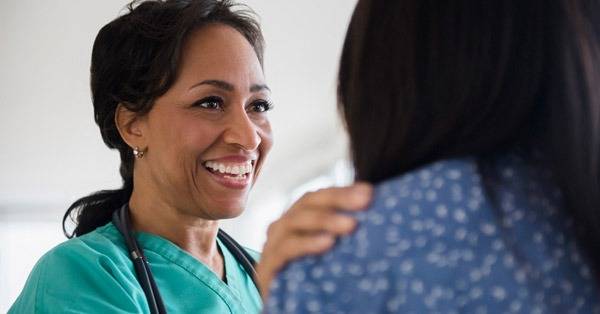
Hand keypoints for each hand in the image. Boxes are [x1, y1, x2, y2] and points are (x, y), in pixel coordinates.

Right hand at [255, 183, 371, 299]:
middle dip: (338, 199)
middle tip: (364, 201)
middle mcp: (283, 227)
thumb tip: (376, 215)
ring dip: (325, 219)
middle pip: (308, 203)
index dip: (342, 192)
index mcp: (298, 219)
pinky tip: (327, 243)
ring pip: (296, 221)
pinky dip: (307, 243)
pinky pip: (286, 249)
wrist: (287, 307)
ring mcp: (273, 245)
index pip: (319, 197)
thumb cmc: (311, 279)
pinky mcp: (267, 267)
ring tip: (351, 225)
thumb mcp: (328, 252)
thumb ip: (342, 233)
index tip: (369, 192)